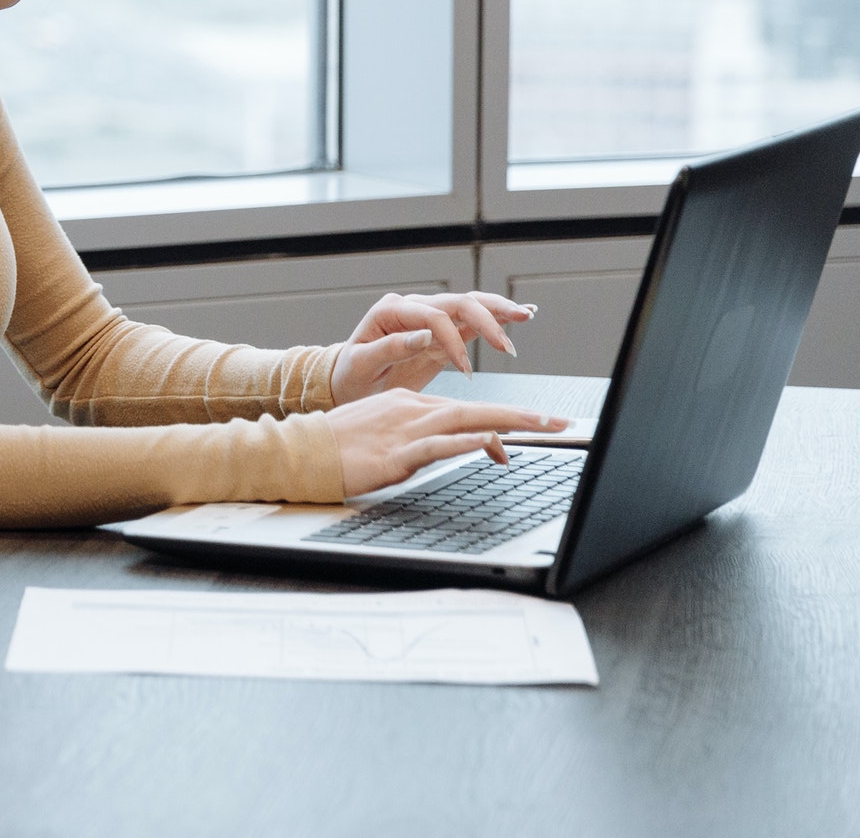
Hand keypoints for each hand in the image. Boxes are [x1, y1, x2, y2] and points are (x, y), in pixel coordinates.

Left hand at [329, 290, 537, 404]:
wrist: (347, 382)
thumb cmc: (350, 375)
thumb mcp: (360, 365)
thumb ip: (389, 349)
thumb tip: (423, 335)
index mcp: (390, 312)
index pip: (432, 317)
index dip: (452, 341)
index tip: (464, 370)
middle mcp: (412, 309)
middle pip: (458, 303)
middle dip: (487, 319)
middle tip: (507, 345)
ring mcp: (429, 319)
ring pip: (470, 306)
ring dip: (498, 311)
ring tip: (525, 316)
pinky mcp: (441, 335)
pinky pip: (471, 322)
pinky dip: (496, 319)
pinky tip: (520, 314)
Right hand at [329, 389, 567, 494]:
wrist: (298, 451)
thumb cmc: (335, 447)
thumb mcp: (382, 436)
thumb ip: (418, 439)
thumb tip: (455, 450)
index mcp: (407, 404)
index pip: (465, 412)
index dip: (502, 420)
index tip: (533, 427)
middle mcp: (410, 410)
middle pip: (476, 410)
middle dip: (523, 416)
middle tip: (561, 422)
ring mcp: (403, 430)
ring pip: (465, 422)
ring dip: (507, 423)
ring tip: (543, 427)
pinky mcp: (394, 454)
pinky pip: (434, 447)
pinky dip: (462, 444)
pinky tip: (485, 444)